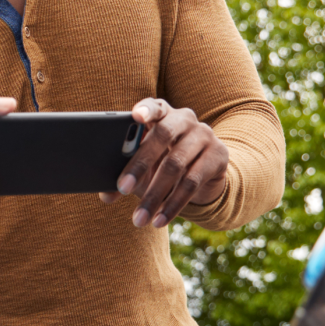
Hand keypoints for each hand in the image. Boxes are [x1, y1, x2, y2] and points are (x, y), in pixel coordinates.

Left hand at [98, 98, 229, 227]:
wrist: (205, 173)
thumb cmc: (163, 163)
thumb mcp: (144, 166)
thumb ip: (124, 175)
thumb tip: (106, 196)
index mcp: (162, 113)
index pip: (154, 105)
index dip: (146, 109)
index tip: (135, 116)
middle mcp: (184, 118)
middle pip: (162, 135)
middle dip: (140, 164)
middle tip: (123, 188)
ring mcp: (204, 135)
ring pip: (175, 164)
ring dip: (155, 195)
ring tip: (139, 218)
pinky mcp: (218, 155)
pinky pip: (192, 182)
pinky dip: (173, 204)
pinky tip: (160, 220)